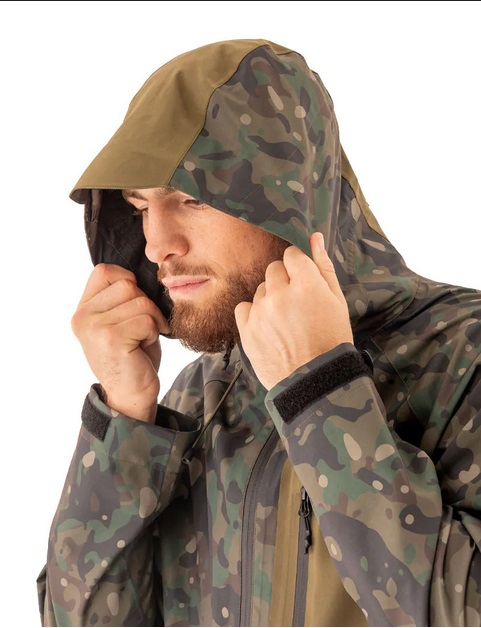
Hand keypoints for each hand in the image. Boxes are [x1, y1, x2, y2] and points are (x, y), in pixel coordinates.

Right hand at [71, 264, 169, 421]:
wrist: (131, 396)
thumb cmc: (133, 356)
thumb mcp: (121, 321)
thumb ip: (122, 297)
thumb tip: (147, 271)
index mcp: (83, 310)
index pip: (105, 271)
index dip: (128, 282)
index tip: (135, 306)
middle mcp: (83, 317)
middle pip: (128, 285)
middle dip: (146, 305)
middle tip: (143, 328)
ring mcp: (94, 328)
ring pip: (141, 302)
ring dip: (152, 320)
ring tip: (143, 338)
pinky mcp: (111, 339)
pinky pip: (146, 320)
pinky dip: (154, 332)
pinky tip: (145, 346)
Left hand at [235, 232, 352, 389]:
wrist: (315, 381)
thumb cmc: (331, 340)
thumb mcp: (337, 302)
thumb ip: (323, 266)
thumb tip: (314, 236)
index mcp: (307, 284)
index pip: (293, 254)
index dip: (299, 268)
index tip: (304, 284)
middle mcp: (281, 294)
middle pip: (275, 269)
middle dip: (285, 281)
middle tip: (297, 305)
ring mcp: (261, 312)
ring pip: (260, 289)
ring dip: (270, 298)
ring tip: (285, 321)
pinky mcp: (247, 329)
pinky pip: (244, 307)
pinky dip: (254, 314)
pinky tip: (269, 327)